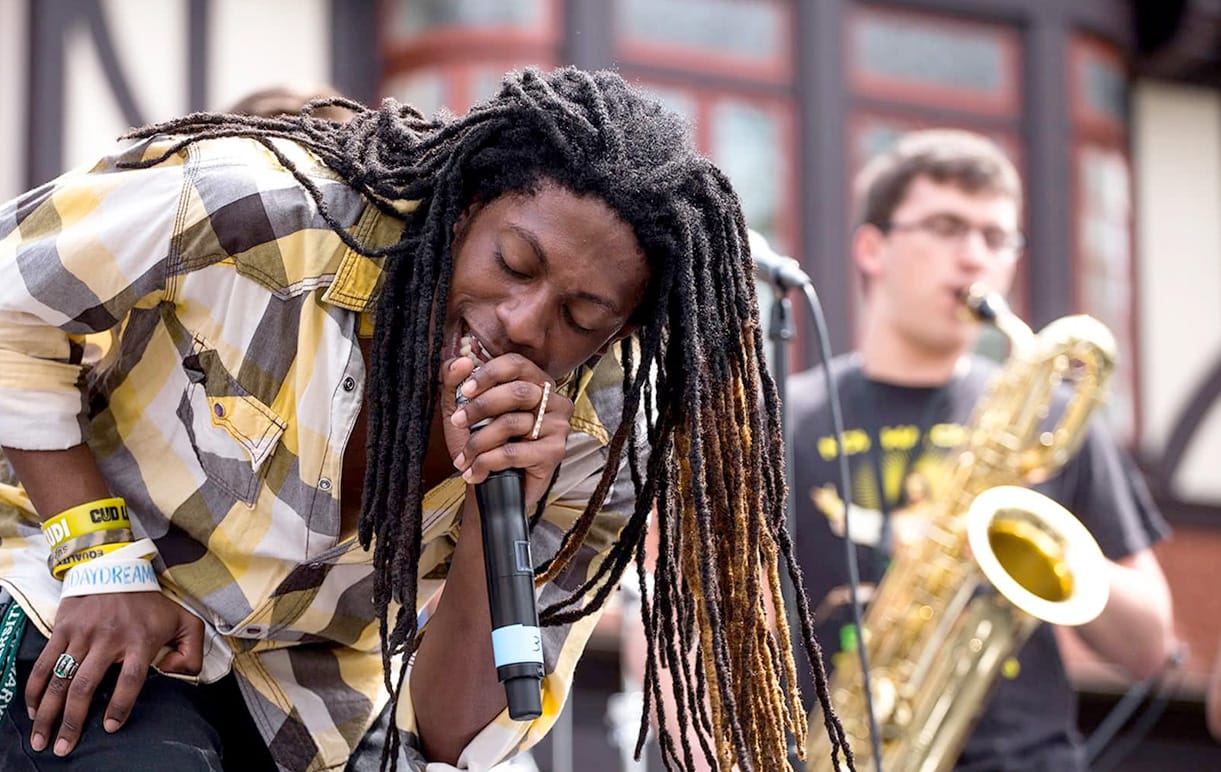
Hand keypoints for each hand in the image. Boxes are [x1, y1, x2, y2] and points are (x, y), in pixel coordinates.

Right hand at [25, 591, 203, 756]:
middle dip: (72, 720)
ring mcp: (83, 634)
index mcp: (140, 640)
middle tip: (63, 747)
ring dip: (48, 711)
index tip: (109, 727)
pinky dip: (36, 688)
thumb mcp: (184, 620)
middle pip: (86, 686)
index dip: (120, 705)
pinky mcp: (63, 629)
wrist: (117, 569)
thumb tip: (174, 673)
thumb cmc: (151, 603)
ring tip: (43, 736)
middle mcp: (109, 638)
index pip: (130, 679)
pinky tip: (34, 708)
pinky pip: (45, 663)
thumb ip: (192, 650)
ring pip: (60, 678)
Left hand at [442, 353, 573, 506]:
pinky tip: (475, 472)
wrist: (493, 487)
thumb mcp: (460, 408)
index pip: (516, 364)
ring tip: (464, 457)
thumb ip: (454, 380)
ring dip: (478, 443)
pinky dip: (487, 462)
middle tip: (457, 423)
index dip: (489, 374)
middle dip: (480, 408)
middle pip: (518, 392)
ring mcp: (558, 427)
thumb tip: (461, 362)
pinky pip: (513, 452)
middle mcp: (554, 401)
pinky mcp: (554, 453)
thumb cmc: (482, 443)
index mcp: (535, 382)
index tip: (465, 391)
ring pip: (512, 423)